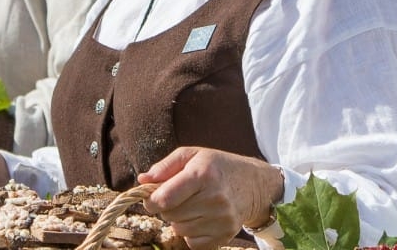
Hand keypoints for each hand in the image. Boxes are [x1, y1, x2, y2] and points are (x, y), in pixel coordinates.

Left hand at [138, 147, 283, 249]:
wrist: (254, 184)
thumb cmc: (217, 166)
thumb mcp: (192, 155)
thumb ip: (165, 166)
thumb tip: (142, 180)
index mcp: (203, 174)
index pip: (165, 198)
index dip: (151, 200)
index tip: (151, 197)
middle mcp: (214, 198)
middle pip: (170, 215)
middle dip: (167, 207)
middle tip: (177, 197)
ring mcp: (222, 219)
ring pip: (179, 229)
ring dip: (179, 220)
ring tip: (192, 206)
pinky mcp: (225, 235)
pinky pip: (192, 242)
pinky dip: (191, 233)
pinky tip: (201, 218)